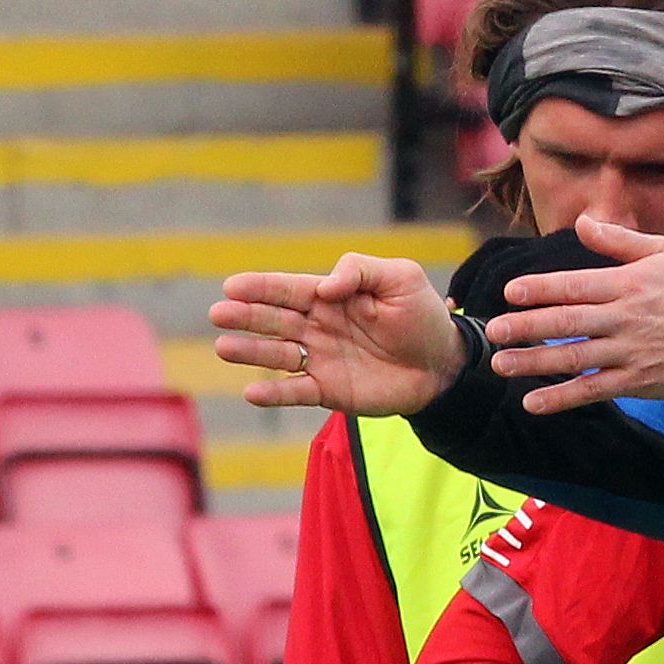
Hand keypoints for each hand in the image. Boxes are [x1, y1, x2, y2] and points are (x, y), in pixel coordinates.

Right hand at [210, 253, 465, 414]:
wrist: (444, 363)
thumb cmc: (422, 316)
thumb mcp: (401, 278)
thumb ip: (360, 270)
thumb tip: (324, 286)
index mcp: (330, 296)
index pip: (288, 289)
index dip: (260, 287)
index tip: (232, 287)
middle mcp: (317, 327)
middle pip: (274, 319)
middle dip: (246, 316)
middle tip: (219, 313)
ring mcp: (320, 359)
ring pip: (277, 354)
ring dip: (250, 351)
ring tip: (224, 347)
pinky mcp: (329, 390)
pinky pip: (296, 392)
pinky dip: (274, 393)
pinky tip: (252, 391)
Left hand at [482, 214, 663, 413]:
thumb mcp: (663, 254)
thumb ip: (618, 241)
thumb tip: (582, 223)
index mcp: (627, 284)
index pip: (574, 286)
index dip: (540, 289)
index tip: (510, 292)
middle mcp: (624, 318)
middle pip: (566, 322)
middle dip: (526, 327)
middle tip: (494, 331)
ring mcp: (629, 352)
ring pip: (573, 357)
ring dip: (534, 362)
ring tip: (501, 364)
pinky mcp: (635, 381)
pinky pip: (592, 390)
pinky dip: (562, 398)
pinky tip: (533, 402)